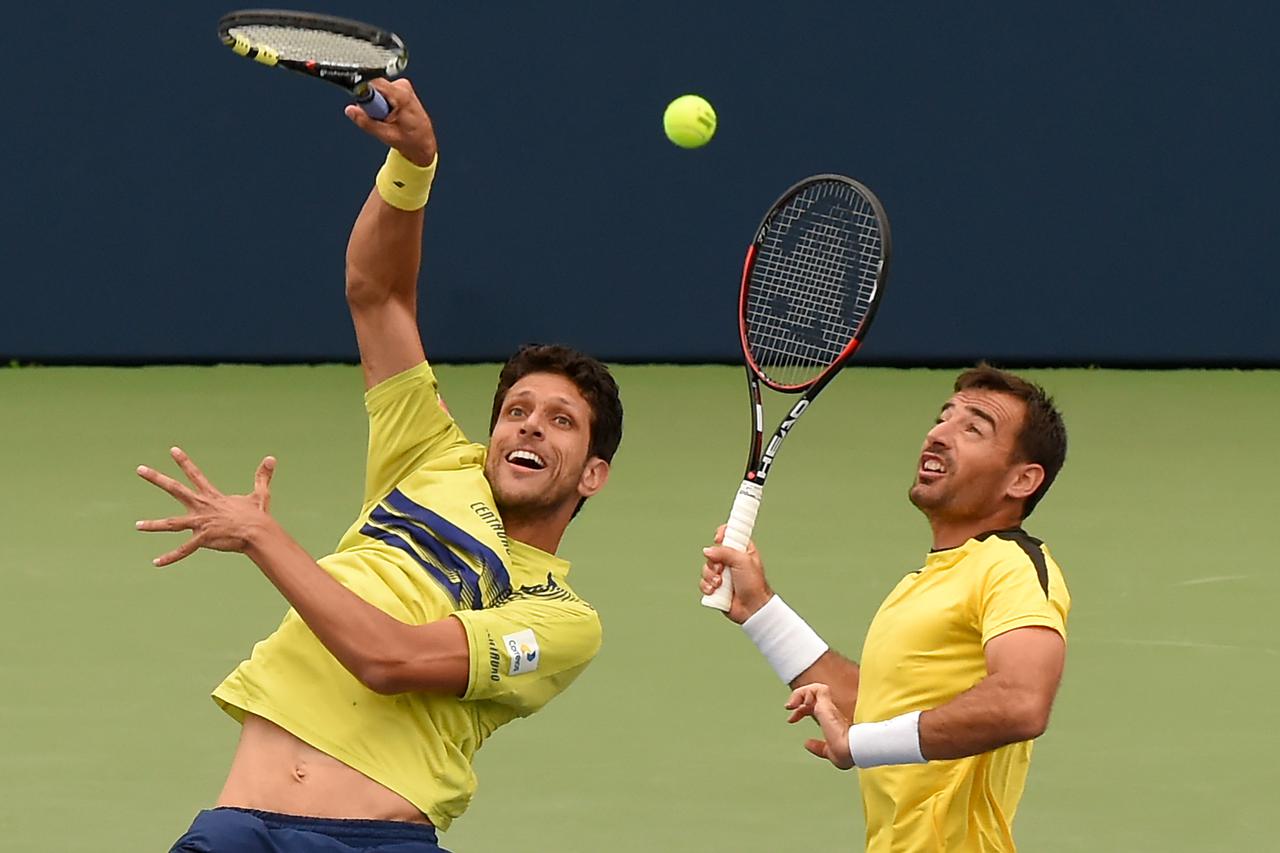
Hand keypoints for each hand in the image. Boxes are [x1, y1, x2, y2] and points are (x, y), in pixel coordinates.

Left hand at [135, 447, 276, 566]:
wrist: (257, 532)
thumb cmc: (258, 515)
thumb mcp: (260, 494)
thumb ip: (262, 476)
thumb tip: (272, 458)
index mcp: (212, 496)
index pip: (195, 475)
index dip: (184, 461)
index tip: (172, 450)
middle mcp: (202, 506)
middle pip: (175, 489)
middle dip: (157, 478)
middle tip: (140, 469)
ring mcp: (200, 523)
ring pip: (172, 523)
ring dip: (153, 524)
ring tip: (137, 526)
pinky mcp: (202, 538)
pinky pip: (184, 549)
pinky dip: (170, 556)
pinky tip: (156, 562)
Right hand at [344, 78, 436, 165]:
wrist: (423, 142)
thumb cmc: (412, 139)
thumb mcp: (387, 135)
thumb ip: (367, 122)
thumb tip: (351, 110)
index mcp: (402, 96)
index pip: (374, 83)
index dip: (366, 96)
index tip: (366, 108)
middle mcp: (403, 87)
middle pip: (374, 87)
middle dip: (373, 104)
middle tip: (382, 119)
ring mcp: (402, 86)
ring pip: (377, 91)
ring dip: (378, 106)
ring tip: (389, 119)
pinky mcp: (399, 88)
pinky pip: (381, 93)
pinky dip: (383, 105)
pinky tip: (391, 115)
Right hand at [700, 525, 773, 623]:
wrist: (752, 607)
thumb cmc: (754, 584)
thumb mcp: (743, 561)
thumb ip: (725, 552)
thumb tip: (708, 550)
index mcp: (741, 550)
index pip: (728, 534)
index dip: (721, 534)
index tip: (719, 539)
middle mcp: (730, 560)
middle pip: (712, 552)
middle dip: (714, 562)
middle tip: (722, 569)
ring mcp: (722, 574)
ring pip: (706, 568)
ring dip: (711, 576)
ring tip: (720, 584)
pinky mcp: (715, 587)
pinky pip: (703, 582)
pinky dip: (707, 587)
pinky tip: (715, 591)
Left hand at [786, 683, 853, 769]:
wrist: (852, 750)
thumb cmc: (846, 753)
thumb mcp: (828, 752)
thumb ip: (818, 747)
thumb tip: (807, 743)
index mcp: (833, 721)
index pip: (815, 707)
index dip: (801, 711)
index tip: (791, 720)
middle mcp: (832, 712)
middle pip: (813, 697)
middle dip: (797, 699)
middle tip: (789, 707)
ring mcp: (830, 707)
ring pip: (814, 689)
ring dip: (799, 693)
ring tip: (791, 705)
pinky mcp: (828, 704)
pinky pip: (816, 689)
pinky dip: (805, 692)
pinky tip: (801, 704)